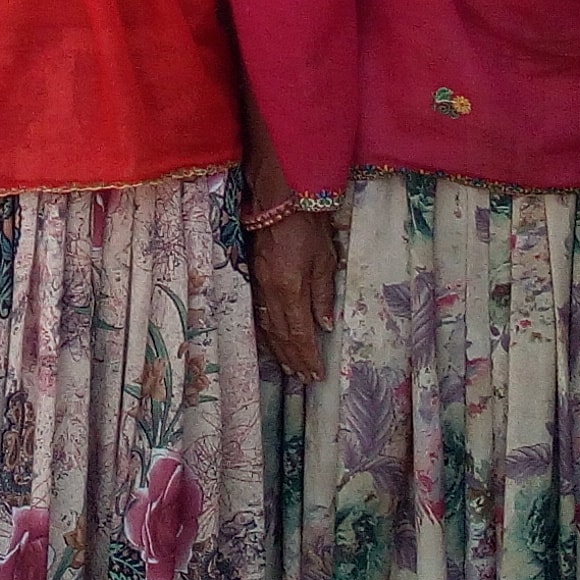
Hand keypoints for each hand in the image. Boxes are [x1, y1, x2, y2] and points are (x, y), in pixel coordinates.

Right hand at [248, 210, 339, 381]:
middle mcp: (271, 293)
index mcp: (291, 289)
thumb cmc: (309, 228)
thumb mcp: (325, 262)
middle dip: (294, 359)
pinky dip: (267, 333)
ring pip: (268, 327)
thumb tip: (325, 326)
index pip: (301, 333)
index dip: (308, 356)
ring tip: (289, 368)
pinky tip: (271, 343)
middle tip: (304, 378)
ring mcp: (259, 286)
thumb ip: (323, 296)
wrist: (280, 202)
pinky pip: (260, 315)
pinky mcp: (253, 279)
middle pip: (282, 335)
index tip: (316, 374)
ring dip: (279, 350)